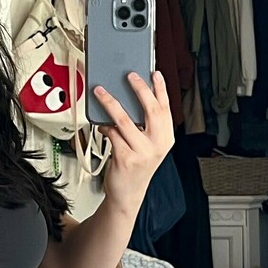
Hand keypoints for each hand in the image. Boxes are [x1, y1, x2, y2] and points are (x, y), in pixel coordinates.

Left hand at [90, 69, 174, 213]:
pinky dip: (104, 126)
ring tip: (101, 92)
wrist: (127, 195)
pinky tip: (101, 124)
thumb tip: (127, 100)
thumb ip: (144, 126)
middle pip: (150, 110)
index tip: (154, 73)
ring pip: (124, 120)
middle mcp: (157, 145)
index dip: (161, 89)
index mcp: (166, 139)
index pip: (165, 108)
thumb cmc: (135, 168)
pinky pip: (112, 134)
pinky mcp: (125, 158)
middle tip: (129, 75)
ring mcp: (142, 152)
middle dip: (139, 89)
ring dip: (110, 102)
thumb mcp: (147, 147)